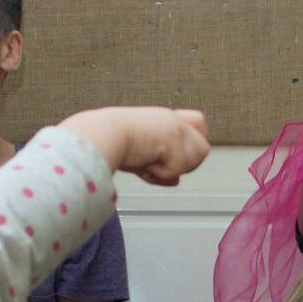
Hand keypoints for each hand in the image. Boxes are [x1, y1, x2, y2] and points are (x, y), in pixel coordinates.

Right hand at [61, 107, 208, 184]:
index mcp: (163, 120)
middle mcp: (172, 119)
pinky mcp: (172, 137)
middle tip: (160, 165)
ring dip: (175, 169)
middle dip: (188, 164)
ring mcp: (174, 127)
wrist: (99, 136)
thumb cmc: (110, 144)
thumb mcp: (140, 159)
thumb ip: (159, 168)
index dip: (194, 143)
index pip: (199, 123)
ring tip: (150, 163)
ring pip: (198, 157)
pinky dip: (161, 173)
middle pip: (203, 147)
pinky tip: (144, 164)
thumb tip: (176, 181)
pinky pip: (178, 169)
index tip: (171, 157)